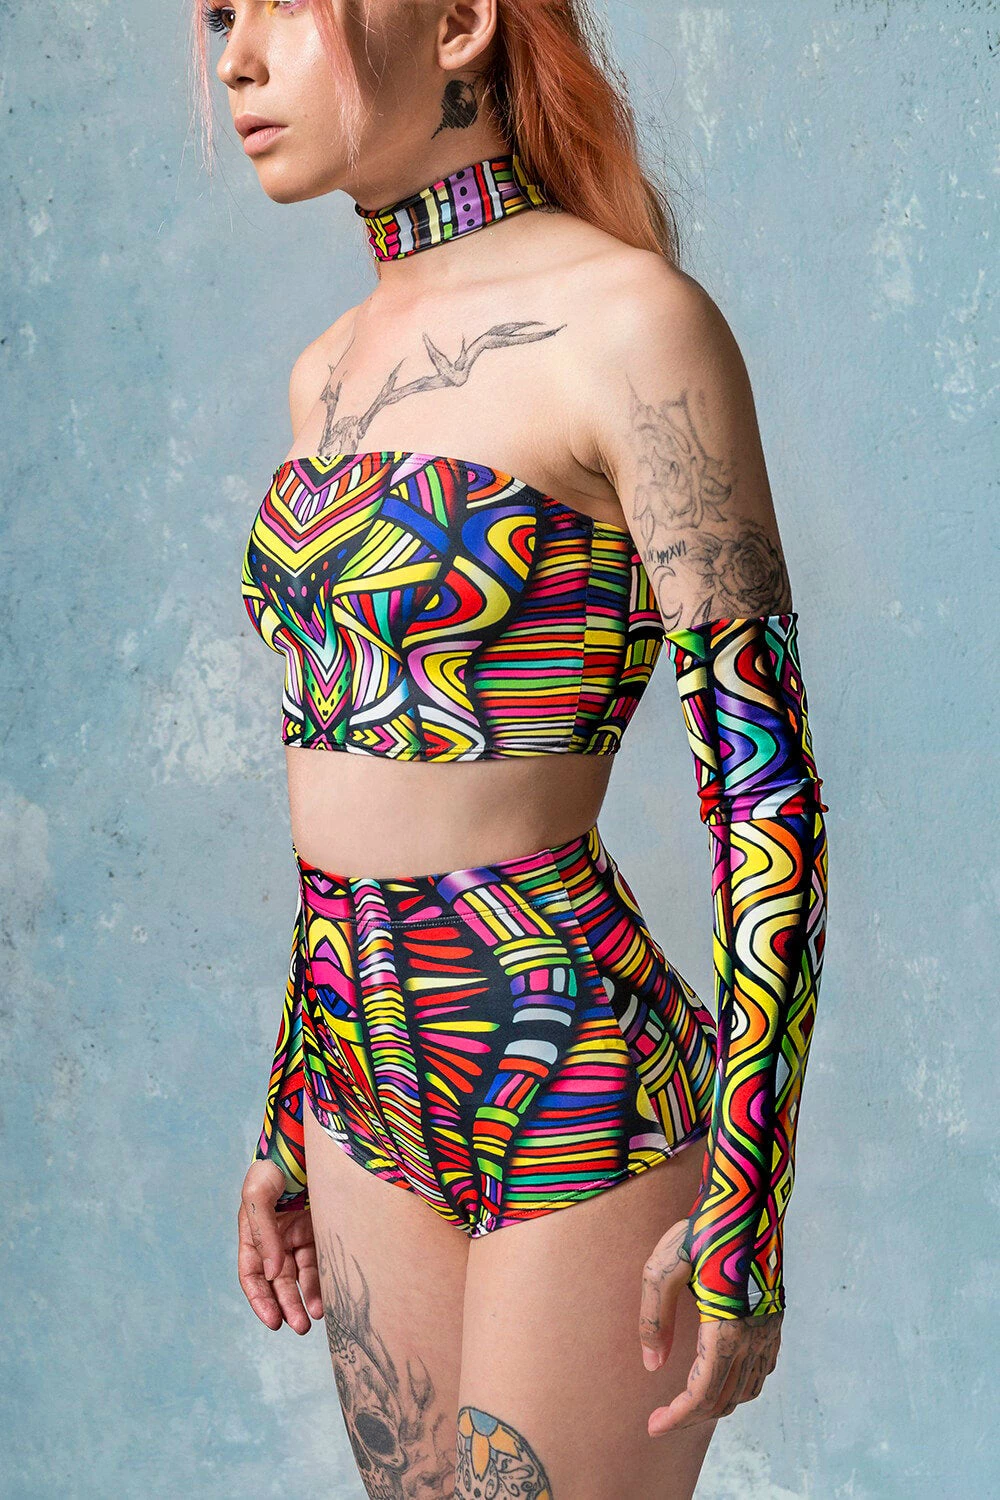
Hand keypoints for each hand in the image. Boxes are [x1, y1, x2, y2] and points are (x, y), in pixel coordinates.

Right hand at [237, 1159, 322, 1334]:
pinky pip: (322, 1260)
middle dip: (287, 1305)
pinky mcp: (322, 1229)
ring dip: (307, 1297)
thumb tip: (270, 1271)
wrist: (307, 1140)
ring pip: (302, 1275)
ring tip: (316, 1315)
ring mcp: (299, 1234)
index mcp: (254, 1232)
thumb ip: (263, 1232)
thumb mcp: (258, 1193)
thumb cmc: (277, 1163)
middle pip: (278, 1281)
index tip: (273, 1320)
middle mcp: (276, 1238)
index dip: (260, 1300)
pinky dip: (324, 1279)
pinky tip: (331, 1295)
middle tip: (299, 1326)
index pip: (252, 1275)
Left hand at [639, 1216, 781, 1433]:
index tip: (653, 1426)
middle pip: (725, 1399)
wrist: (746, 1199)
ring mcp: (770, 1328)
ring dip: (717, 1402)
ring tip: (687, 1400)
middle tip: (662, 1417)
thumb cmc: (701, 1230)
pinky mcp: (776, 1316)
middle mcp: (755, 1336)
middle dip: (691, 1415)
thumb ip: (654, 1320)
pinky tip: (722, 1374)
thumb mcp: (662, 1270)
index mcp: (727, 1328)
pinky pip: (763, 1369)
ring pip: (747, 1389)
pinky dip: (741, 1385)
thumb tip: (653, 1366)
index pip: (703, 1394)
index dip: (677, 1417)